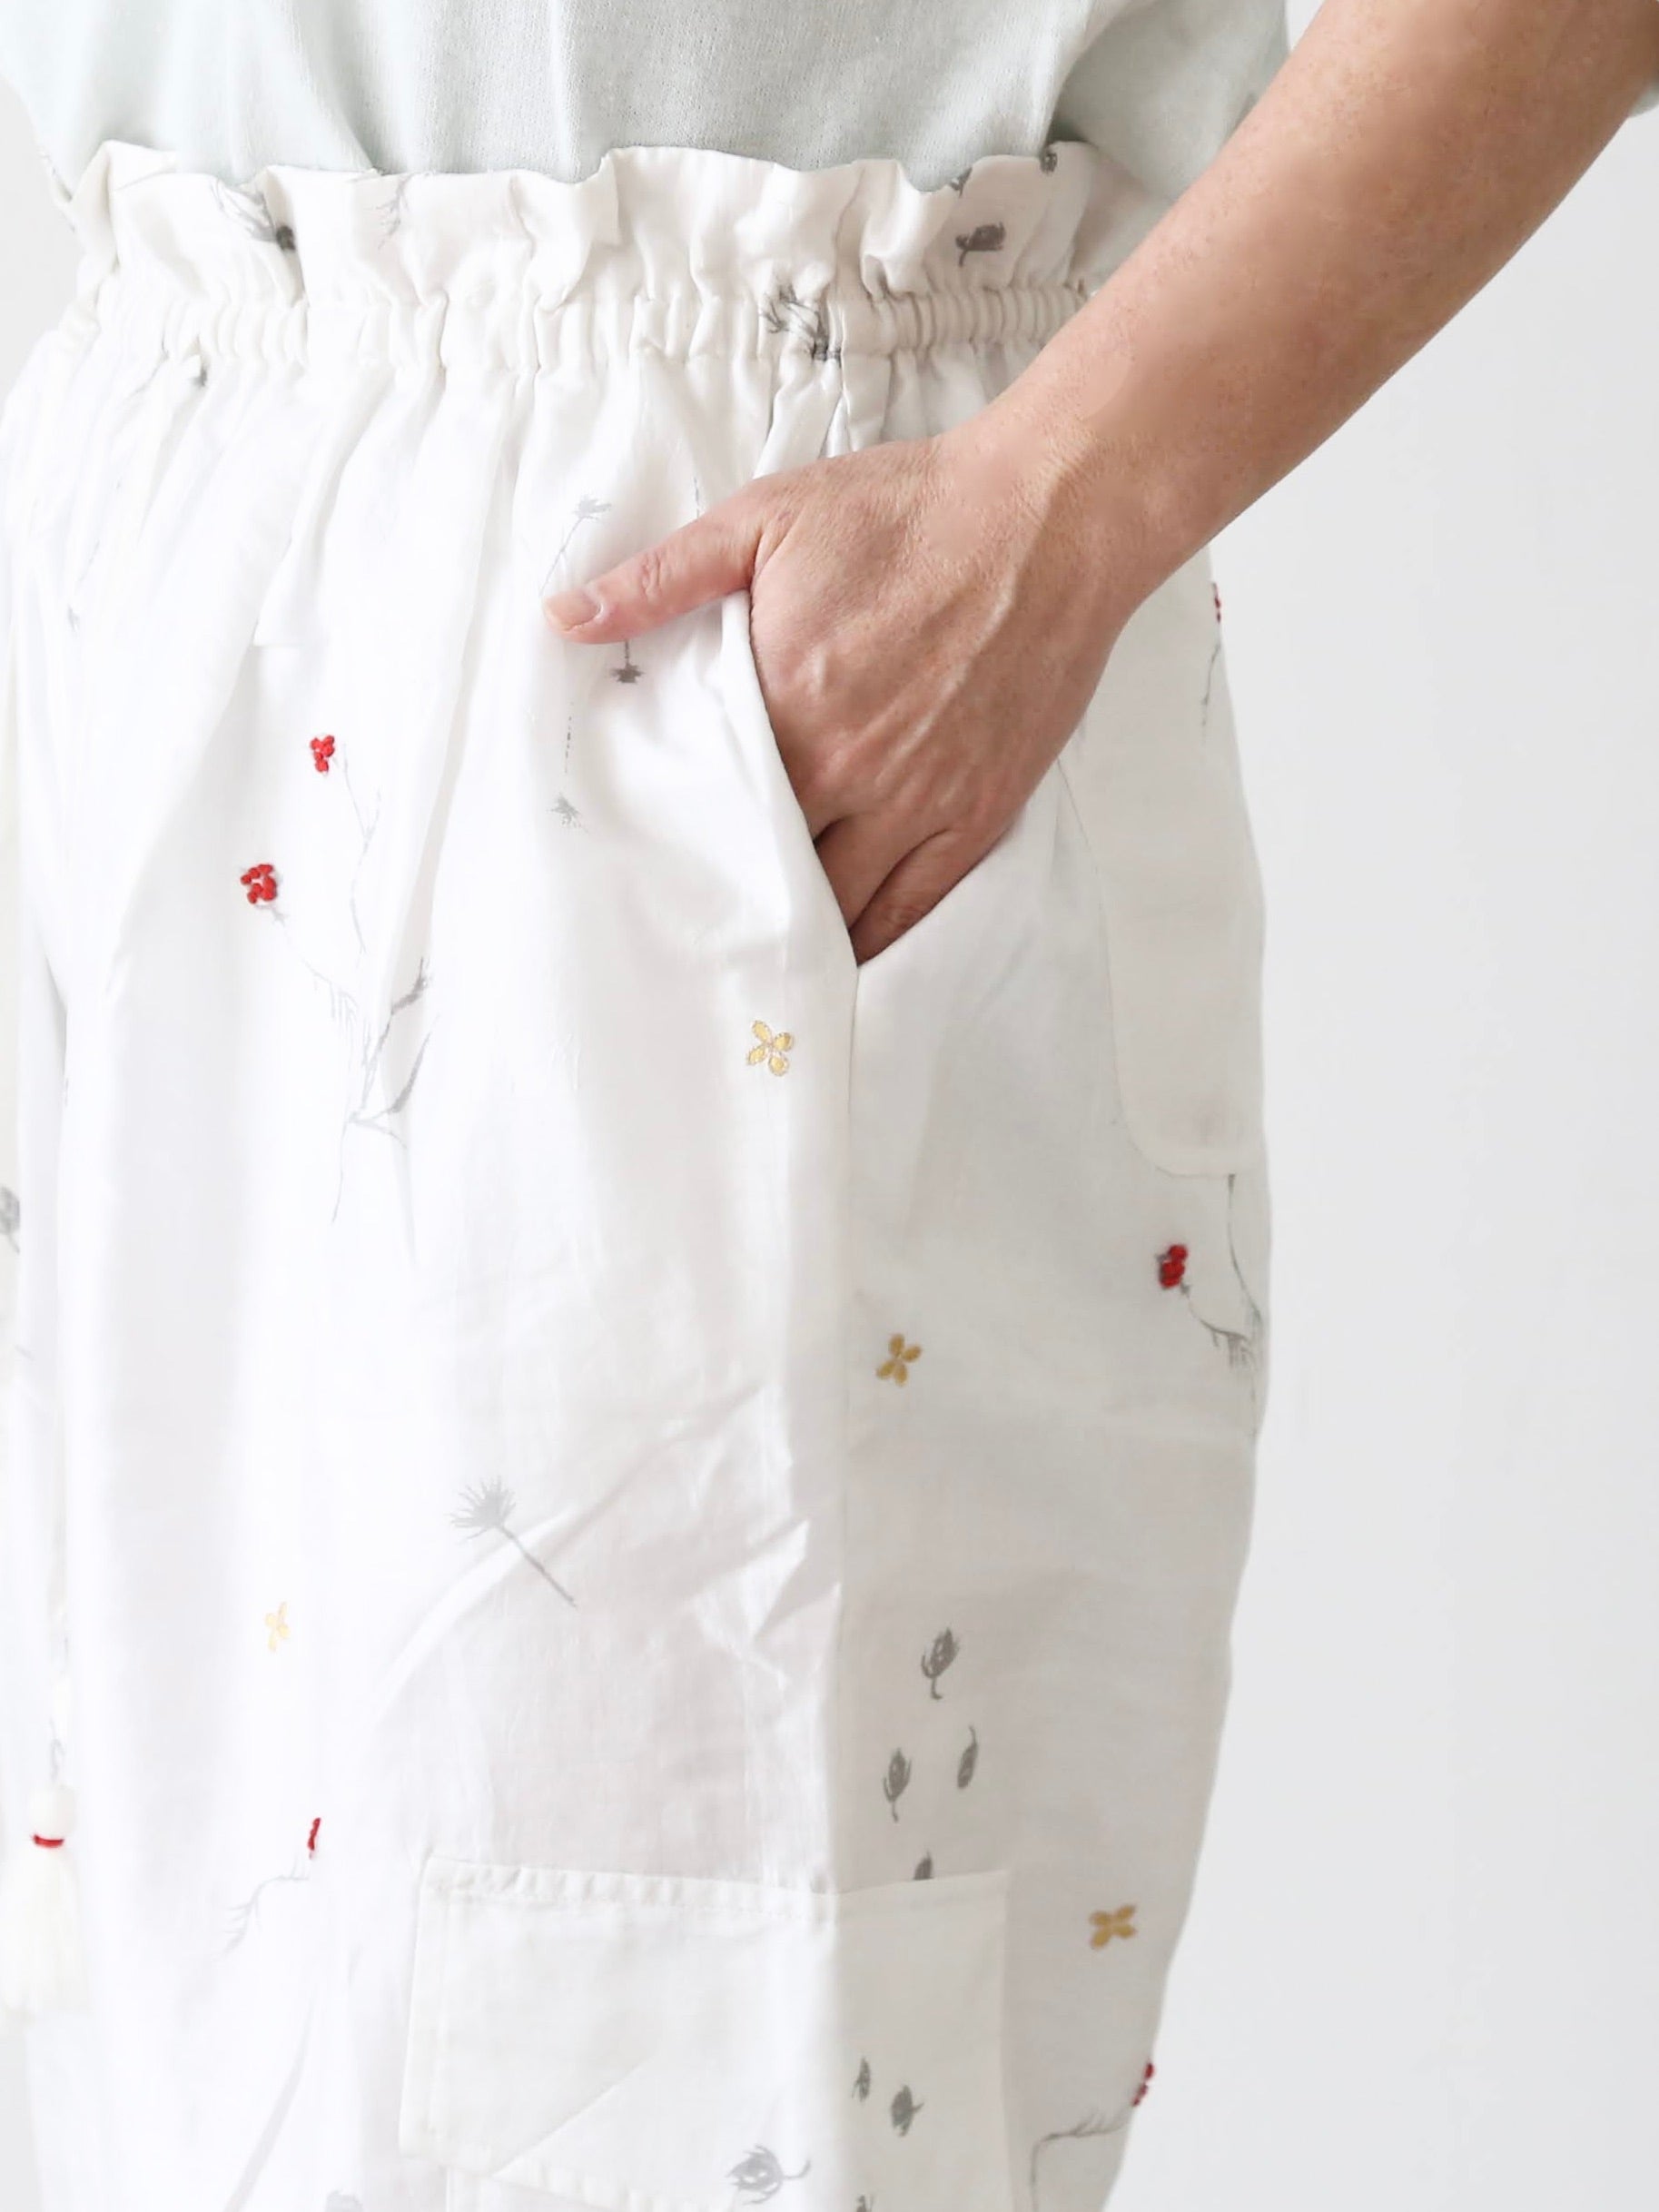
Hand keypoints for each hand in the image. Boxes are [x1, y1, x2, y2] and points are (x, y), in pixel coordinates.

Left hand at [541, 411, 1148, 962]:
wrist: (1047, 519)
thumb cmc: (909, 513)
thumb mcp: (768, 518)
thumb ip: (664, 577)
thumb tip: (566, 616)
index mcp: (789, 702)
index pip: (708, 804)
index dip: (675, 837)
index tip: (643, 860)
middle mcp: (851, 769)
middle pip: (767, 869)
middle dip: (727, 895)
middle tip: (686, 923)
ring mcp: (920, 802)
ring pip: (838, 906)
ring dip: (795, 930)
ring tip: (751, 953)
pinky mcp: (979, 815)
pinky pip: (913, 908)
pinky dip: (869, 939)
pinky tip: (836, 956)